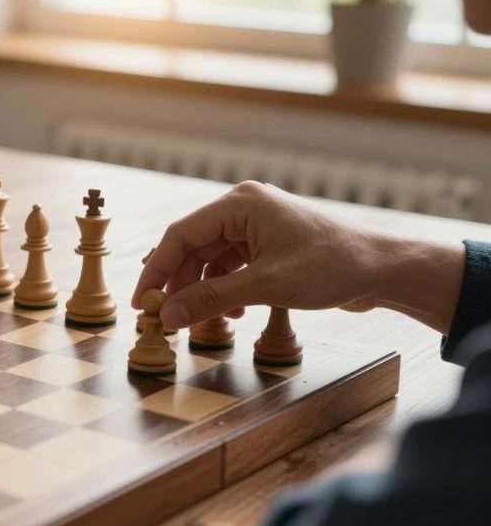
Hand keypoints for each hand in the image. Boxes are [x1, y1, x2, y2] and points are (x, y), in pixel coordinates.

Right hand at [131, 181, 464, 333]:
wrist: (383, 270)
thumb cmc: (331, 267)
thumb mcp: (264, 286)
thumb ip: (210, 300)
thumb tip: (167, 317)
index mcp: (240, 204)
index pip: (180, 236)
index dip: (156, 270)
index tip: (141, 302)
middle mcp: (244, 209)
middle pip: (192, 248)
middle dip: (179, 284)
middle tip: (165, 318)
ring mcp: (256, 227)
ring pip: (210, 260)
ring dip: (202, 291)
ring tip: (200, 321)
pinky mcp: (268, 245)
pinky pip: (231, 266)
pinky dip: (224, 290)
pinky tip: (230, 313)